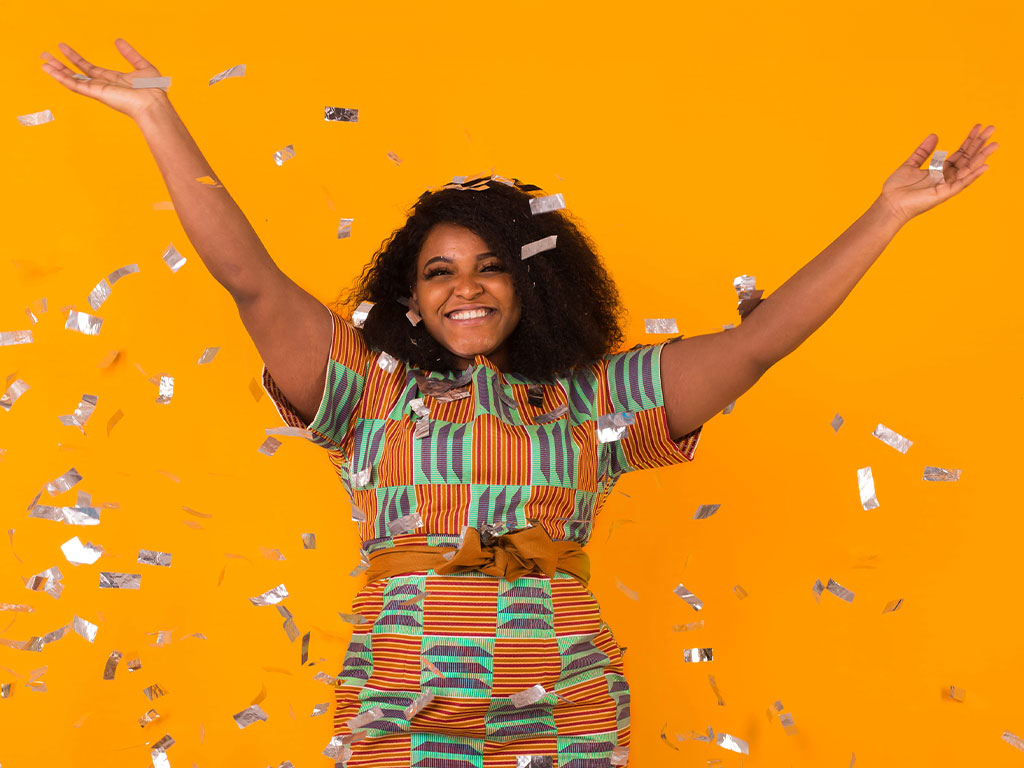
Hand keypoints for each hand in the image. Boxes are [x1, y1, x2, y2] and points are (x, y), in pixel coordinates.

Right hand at [40, 39, 167, 121]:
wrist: (154, 103)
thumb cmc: (153, 90)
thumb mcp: (142, 66)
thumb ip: (129, 54)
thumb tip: (118, 40)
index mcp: (113, 80)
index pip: (89, 68)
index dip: (75, 58)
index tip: (63, 48)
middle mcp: (103, 86)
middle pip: (77, 74)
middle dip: (61, 64)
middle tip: (46, 55)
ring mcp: (99, 90)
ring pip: (73, 80)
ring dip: (57, 71)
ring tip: (43, 61)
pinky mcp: (96, 93)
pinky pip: (75, 85)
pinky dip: (62, 78)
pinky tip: (50, 70)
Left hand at [878, 124, 997, 224]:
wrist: (889, 204)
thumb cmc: (897, 188)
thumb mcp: (910, 164)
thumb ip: (923, 151)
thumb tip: (934, 135)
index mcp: (939, 171)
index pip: (960, 154)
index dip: (969, 140)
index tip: (978, 127)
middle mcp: (946, 178)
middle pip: (967, 159)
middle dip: (979, 144)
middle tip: (992, 128)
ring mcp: (946, 186)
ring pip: (968, 169)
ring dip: (981, 157)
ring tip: (994, 144)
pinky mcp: (944, 194)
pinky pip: (961, 183)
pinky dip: (973, 175)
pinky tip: (984, 166)